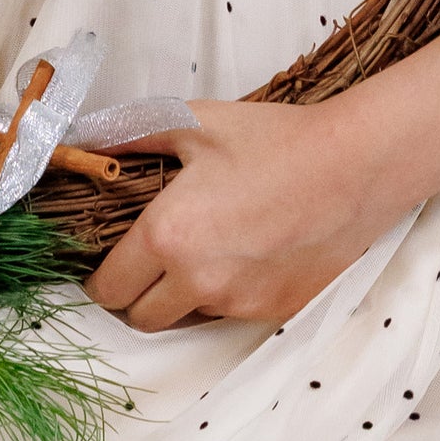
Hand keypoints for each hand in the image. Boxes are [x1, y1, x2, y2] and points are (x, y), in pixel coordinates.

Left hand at [80, 99, 397, 331]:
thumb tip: (82, 138)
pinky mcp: (275, 312)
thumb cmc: (274, 139)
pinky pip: (231, 315)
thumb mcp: (195, 122)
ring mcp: (239, 303)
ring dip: (180, 297)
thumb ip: (128, 132)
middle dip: (135, 294)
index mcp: (168, 236)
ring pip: (185, 319)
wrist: (357, 164)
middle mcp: (198, 281)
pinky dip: (226, 294)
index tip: (107, 260)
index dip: (99, 277)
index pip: (107, 289)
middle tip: (148, 259)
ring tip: (203, 250)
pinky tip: (246, 253)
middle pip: (140, 318)